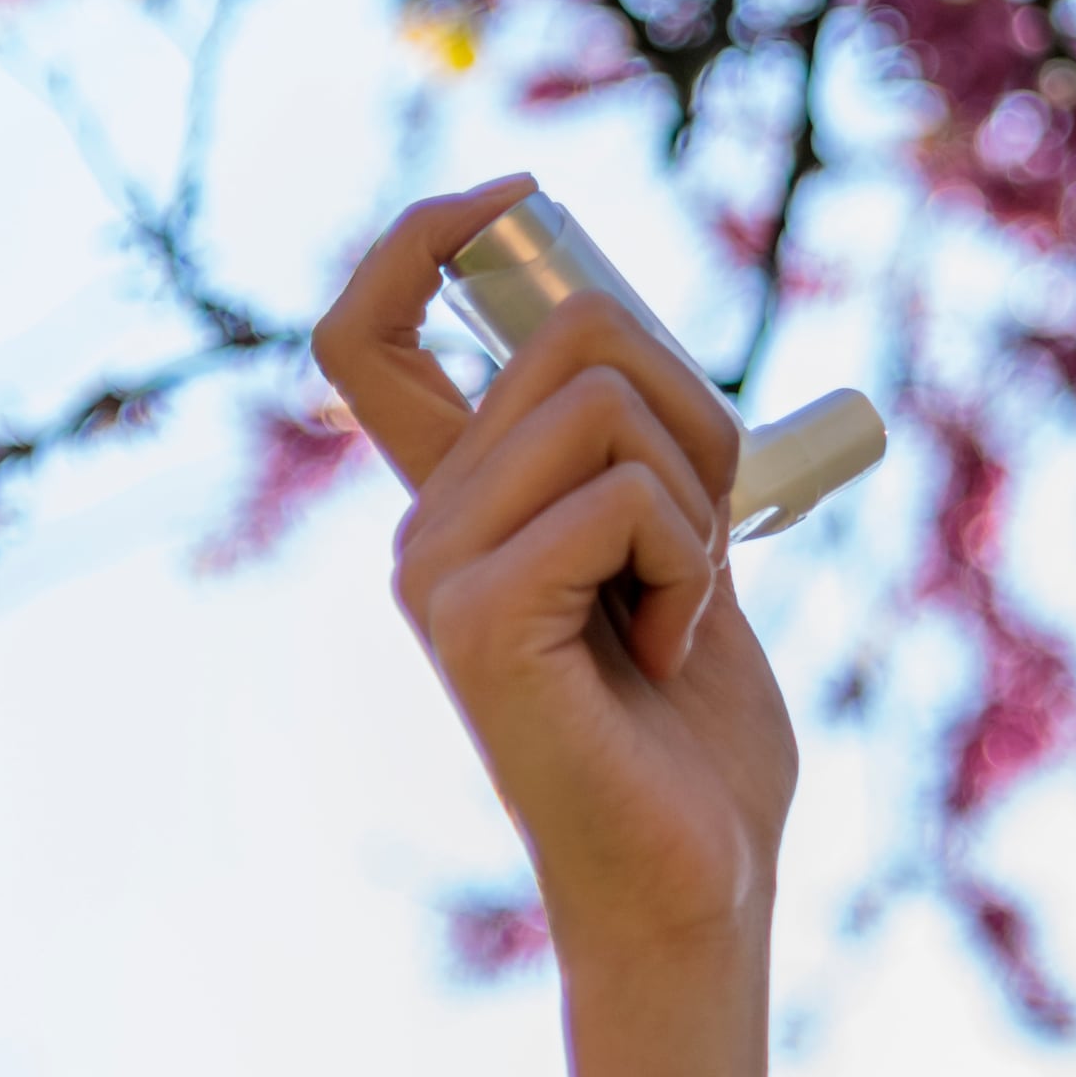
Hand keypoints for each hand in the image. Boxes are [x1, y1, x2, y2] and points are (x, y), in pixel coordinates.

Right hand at [315, 176, 801, 956]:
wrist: (695, 881)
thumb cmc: (693, 735)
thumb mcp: (680, 550)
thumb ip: (643, 450)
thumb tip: (627, 327)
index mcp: (462, 500)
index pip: (369, 331)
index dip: (426, 234)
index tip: (519, 194)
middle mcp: (426, 523)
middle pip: (572, 329)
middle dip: (695, 411)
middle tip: (706, 542)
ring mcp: (436, 569)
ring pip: (606, 401)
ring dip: (699, 500)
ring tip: (679, 612)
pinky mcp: (473, 618)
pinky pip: (622, 500)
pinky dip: (690, 569)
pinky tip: (663, 658)